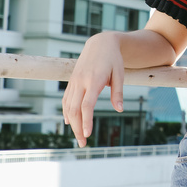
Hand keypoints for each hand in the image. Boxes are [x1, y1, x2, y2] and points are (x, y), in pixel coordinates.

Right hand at [62, 32, 123, 147]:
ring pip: (68, 106)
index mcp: (94, 80)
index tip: (87, 134)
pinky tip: (70, 123)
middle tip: (83, 144)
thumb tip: (120, 109)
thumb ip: (118, 92)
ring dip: (72, 123)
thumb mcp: (120, 74)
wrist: (100, 43)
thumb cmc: (113, 59)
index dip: (86, 121)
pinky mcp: (72, 81)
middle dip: (78, 128)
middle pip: (75, 109)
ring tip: (79, 137)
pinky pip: (66, 99)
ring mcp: (74, 81)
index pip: (86, 105)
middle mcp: (81, 82)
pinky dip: (66, 112)